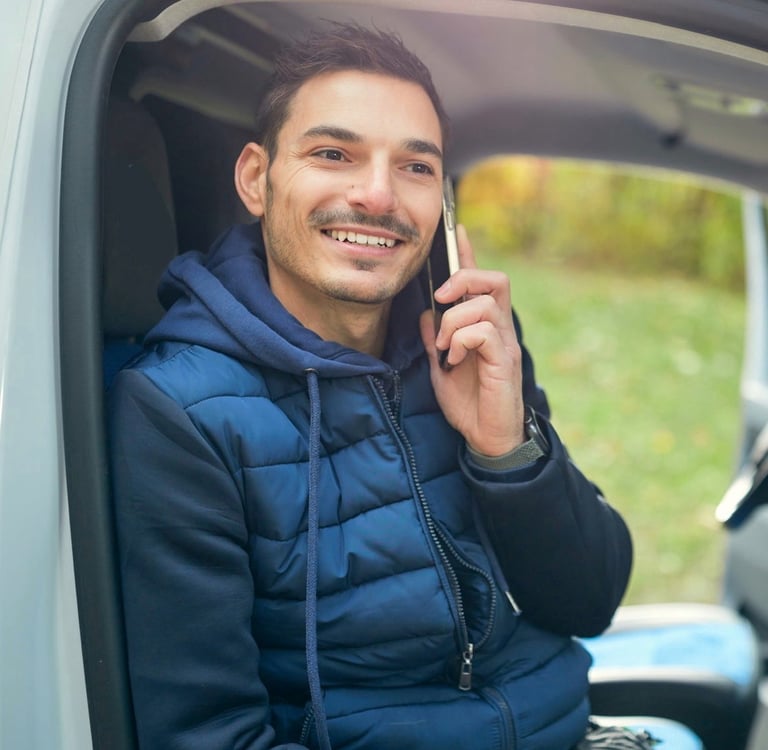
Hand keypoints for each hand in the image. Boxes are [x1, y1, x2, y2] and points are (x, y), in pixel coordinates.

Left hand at [419, 225, 525, 455]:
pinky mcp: (504, 361)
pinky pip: (483, 331)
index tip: (457, 229)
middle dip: (464, 279)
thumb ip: (434, 339)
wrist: (486, 437)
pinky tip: (454, 360)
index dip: (469, 254)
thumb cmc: (468, 402)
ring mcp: (504, 344)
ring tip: (444, 347)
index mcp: (484, 327)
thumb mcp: (441, 367)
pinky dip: (461, 340)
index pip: (481, 282)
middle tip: (442, 300)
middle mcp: (499, 329)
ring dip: (453, 322)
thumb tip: (425, 313)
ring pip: (483, 305)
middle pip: (494, 279)